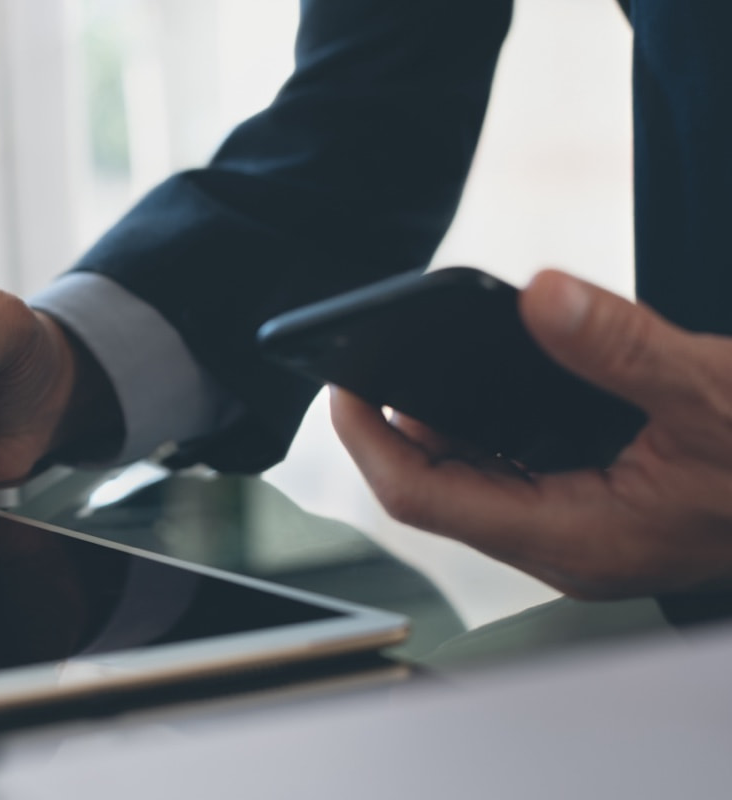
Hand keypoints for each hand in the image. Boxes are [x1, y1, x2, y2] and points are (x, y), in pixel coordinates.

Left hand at [331, 269, 731, 598]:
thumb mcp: (713, 395)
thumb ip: (623, 348)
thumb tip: (541, 296)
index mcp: (572, 536)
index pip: (421, 497)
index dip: (365, 439)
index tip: (338, 379)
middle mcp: (564, 545)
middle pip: (438, 487)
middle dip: (397, 422)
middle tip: (372, 351)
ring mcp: (582, 531)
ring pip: (478, 477)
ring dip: (444, 420)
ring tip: (418, 355)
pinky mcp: (603, 508)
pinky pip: (519, 467)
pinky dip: (493, 422)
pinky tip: (495, 374)